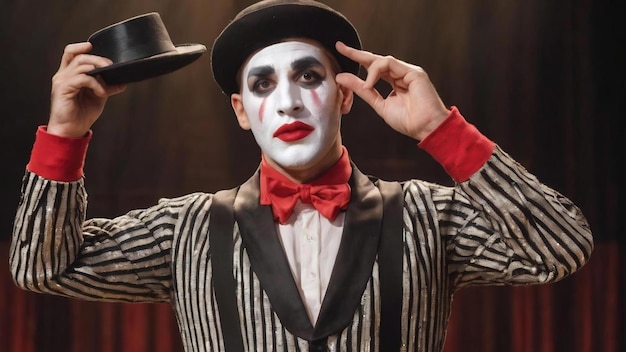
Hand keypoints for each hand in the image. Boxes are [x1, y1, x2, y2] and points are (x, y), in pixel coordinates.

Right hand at [48, 42, 126, 136]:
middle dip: (98, 59)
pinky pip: (82, 79)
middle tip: (111, 66)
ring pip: (81, 65)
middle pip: (79, 56)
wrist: (71, 130)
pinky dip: (96, 84)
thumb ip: (107, 86)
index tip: (94, 46)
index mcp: (69, 74)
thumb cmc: (81, 114)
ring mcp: (62, 81)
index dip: (81, 47)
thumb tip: (122, 82)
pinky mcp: (63, 88)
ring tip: (107, 83)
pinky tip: (101, 93)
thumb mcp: (98, 97)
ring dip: (99, 71)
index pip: (71, 53)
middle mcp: (63, 75)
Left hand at [335, 41, 449, 140]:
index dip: (358, 60)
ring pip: (382, 60)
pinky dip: (376, 72)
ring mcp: (408, 71)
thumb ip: (363, 90)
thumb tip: (343, 78)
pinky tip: (371, 82)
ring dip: (369, 70)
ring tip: (366, 85)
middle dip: (357, 53)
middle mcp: (401, 74)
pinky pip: (390, 64)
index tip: (342, 52)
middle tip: (341, 47)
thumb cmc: (409, 121)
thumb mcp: (379, 104)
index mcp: (395, 82)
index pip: (373, 68)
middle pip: (376, 60)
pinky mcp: (413, 72)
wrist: (426, 128)